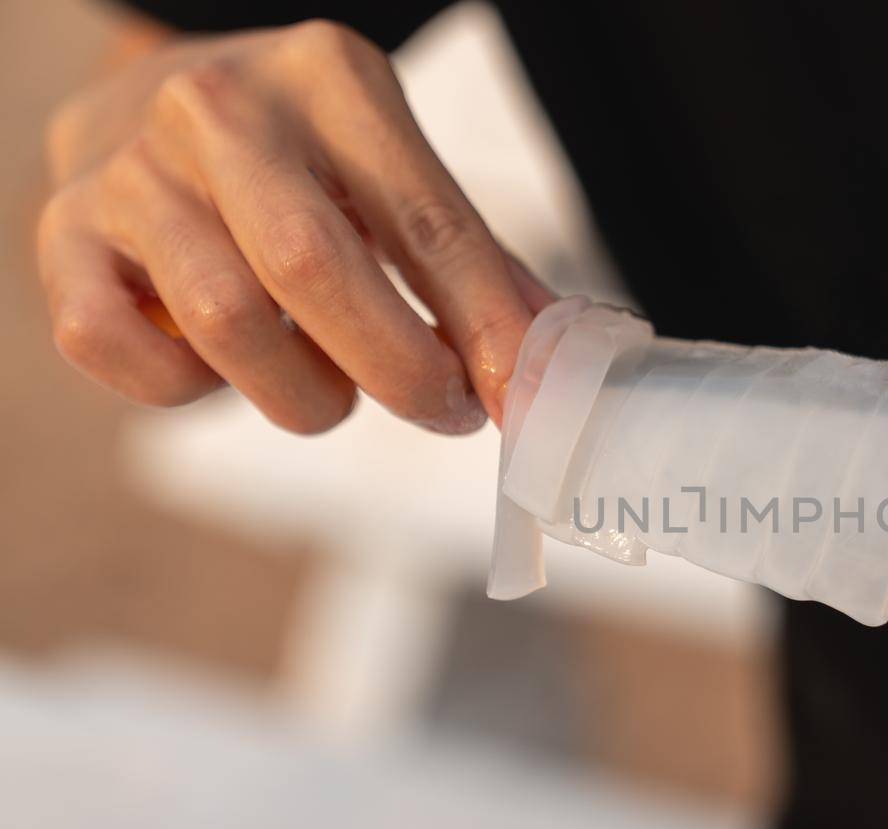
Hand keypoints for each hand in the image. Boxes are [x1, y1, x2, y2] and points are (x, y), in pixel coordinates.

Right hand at [38, 19, 552, 433]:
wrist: (148, 99)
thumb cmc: (297, 158)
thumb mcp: (390, 172)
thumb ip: (471, 265)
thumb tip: (547, 364)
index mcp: (327, 80)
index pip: (427, 221)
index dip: (482, 324)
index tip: (521, 396)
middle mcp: (215, 109)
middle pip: (314, 270)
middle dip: (398, 369)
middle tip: (441, 410)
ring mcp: (127, 171)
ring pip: (227, 325)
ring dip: (304, 393)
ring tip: (333, 388)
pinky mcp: (61, 236)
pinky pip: (120, 353)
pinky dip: (189, 392)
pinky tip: (224, 369)